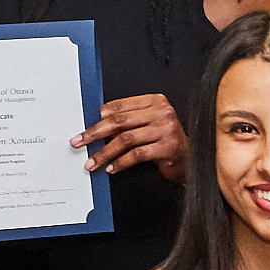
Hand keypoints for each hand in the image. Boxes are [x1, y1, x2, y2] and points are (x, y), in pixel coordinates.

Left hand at [73, 94, 187, 182]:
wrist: (190, 158)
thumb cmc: (165, 141)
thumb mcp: (148, 124)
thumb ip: (129, 121)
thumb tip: (97, 126)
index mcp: (155, 101)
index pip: (121, 106)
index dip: (99, 118)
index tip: (85, 130)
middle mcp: (162, 112)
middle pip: (120, 121)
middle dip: (95, 133)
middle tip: (80, 142)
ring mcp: (167, 129)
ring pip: (126, 139)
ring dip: (105, 152)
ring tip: (92, 162)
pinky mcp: (168, 147)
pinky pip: (137, 154)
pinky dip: (121, 162)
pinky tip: (111, 168)